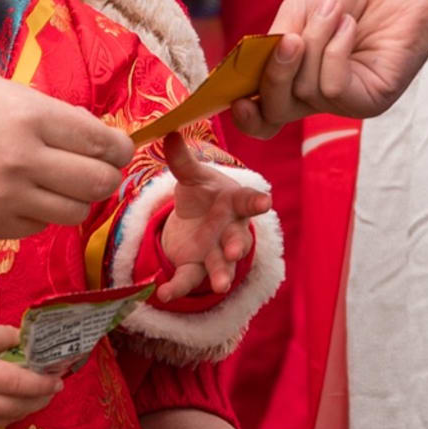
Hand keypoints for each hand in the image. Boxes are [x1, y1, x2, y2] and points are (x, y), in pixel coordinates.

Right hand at [0, 76, 134, 236]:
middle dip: (107, 177)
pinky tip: (24, 195)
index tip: (118, 150)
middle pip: (99, 183)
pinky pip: (40, 226)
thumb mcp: (8, 93)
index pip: (102, 142)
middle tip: (97, 171)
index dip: (120, 149)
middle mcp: (25, 159)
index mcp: (32, 117)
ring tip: (58, 184)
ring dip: (75, 199)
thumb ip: (56, 114)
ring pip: (75, 212)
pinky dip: (41, 213)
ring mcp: (9, 196)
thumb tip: (99, 136)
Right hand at [0, 320, 61, 428]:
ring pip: (9, 419)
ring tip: (38, 396)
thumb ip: (1, 336)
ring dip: (27, 409)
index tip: (59, 378)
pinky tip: (14, 404)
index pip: (21, 384)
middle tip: (53, 387)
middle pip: (20, 406)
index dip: (44, 383)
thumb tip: (26, 339)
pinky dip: (9, 415)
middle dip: (41, 398)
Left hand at [153, 142, 267, 300]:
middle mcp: (229, 231)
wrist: (197, 218)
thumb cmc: (204, 193)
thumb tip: (169, 134)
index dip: (256, 202)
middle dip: (237, 245)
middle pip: (237, 239)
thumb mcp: (192, 175)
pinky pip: (189, 280)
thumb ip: (182, 160)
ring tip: (220, 286)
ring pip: (220, 266)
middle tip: (235, 251)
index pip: (247, 201)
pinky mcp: (196, 268)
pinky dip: (177, 289)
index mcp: (233, 203)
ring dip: (221, 275)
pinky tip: (163, 294)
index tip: (265, 202)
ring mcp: (215, 253)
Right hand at [245, 0, 427, 132]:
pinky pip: (334, 89)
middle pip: (275, 110)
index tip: (236, 99)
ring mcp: (347, 99)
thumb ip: (270, 46)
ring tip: (333, 11)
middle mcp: (319, 94)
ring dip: (314, 42)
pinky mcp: (373, 99)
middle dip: (275, 73)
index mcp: (297, 75)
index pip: (265, 113)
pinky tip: (350, 26)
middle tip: (290, 38)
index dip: (247, 115)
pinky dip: (335, 52)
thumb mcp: (297, 12)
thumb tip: (248, 78)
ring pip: (304, 92)